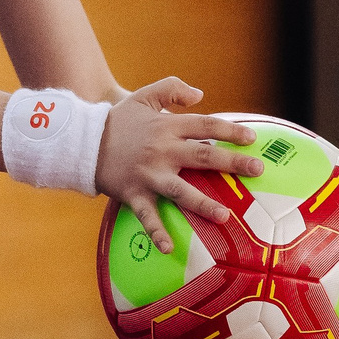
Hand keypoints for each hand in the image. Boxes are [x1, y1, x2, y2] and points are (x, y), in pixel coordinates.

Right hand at [95, 77, 263, 253]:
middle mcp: (161, 151)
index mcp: (166, 126)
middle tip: (257, 170)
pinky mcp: (133, 194)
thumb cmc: (117, 120)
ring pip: (180, 190)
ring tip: (225, 216)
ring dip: (202, 203)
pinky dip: (157, 232)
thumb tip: (201, 95)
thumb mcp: (143, 96)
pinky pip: (147, 216)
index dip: (230, 130)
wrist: (81, 141)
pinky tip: (169, 248)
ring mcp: (148, 175)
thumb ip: (172, 89)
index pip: (206, 126)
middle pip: (202, 156)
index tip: (252, 138)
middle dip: (232, 163)